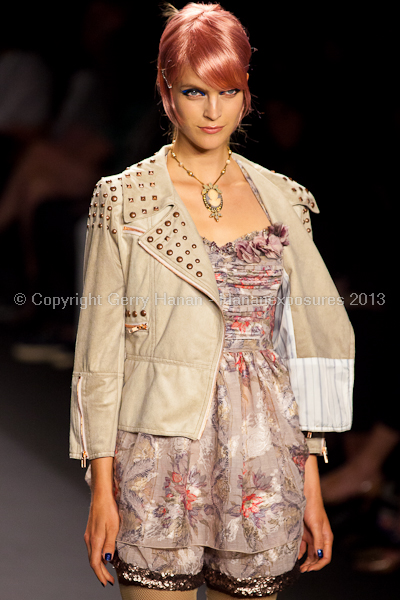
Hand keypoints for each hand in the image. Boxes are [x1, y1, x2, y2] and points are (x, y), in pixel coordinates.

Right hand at [84, 492, 119, 585]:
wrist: (100, 496)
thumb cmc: (108, 509)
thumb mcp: (113, 527)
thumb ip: (110, 545)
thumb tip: (107, 560)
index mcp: (95, 540)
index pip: (95, 563)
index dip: (101, 575)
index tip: (107, 582)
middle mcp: (89, 540)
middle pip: (93, 562)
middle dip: (100, 573)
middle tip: (109, 581)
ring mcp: (88, 536)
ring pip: (92, 555)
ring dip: (99, 566)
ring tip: (107, 572)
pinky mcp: (90, 532)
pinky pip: (92, 549)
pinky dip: (97, 557)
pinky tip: (103, 557)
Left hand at [299, 455, 333, 572]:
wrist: (305, 494)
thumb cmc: (313, 507)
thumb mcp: (316, 524)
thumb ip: (318, 540)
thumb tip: (320, 555)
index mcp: (326, 537)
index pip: (326, 557)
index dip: (319, 565)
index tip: (310, 569)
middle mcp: (320, 538)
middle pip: (318, 557)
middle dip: (311, 565)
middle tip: (302, 570)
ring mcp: (312, 535)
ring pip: (310, 553)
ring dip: (306, 560)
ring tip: (298, 566)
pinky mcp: (305, 532)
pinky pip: (303, 546)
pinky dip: (300, 552)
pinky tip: (295, 556)